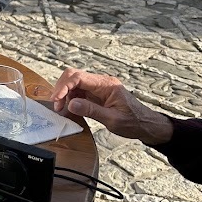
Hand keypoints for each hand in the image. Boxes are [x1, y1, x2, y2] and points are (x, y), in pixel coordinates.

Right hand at [49, 68, 172, 145]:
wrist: (145, 124)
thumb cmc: (133, 122)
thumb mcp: (113, 119)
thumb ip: (91, 111)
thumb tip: (71, 104)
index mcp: (106, 85)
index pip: (79, 77)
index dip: (64, 86)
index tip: (56, 100)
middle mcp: (101, 83)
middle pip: (73, 76)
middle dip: (61, 89)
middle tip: (57, 106)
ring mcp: (98, 88)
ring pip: (74, 83)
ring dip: (64, 94)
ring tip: (61, 110)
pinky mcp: (96, 94)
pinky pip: (78, 92)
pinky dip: (70, 99)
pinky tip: (69, 109)